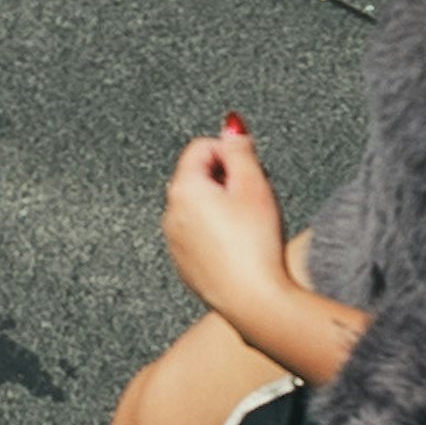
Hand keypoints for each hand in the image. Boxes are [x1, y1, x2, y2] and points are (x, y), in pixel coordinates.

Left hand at [164, 117, 288, 327]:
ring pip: (198, 207)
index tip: (250, 172)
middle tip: (252, 199)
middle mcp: (171, 214)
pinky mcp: (185, 263)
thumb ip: (240, 149)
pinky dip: (216, 232)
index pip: (201, 146)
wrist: (253, 299)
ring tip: (248, 225)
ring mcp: (175, 241)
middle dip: (226, 180)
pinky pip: (198, 234)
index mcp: (183, 189)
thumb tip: (230, 125)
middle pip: (198, 176)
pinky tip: (238, 246)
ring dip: (221, 206)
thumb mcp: (254, 185)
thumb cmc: (254, 245)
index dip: (231, 153)